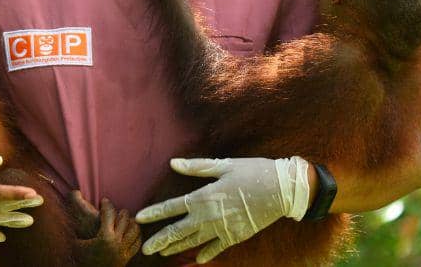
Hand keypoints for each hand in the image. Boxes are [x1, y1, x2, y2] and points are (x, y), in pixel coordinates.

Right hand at [69, 191, 141, 265]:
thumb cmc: (82, 259)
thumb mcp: (76, 243)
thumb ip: (72, 228)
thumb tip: (66, 205)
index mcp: (104, 237)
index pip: (109, 213)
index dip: (106, 204)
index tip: (104, 201)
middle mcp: (117, 243)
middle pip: (125, 219)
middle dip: (120, 212)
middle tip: (116, 210)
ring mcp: (124, 251)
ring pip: (134, 230)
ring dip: (131, 222)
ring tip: (125, 219)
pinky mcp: (127, 258)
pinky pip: (137, 242)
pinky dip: (135, 235)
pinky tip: (130, 231)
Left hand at [135, 156, 309, 263]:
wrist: (281, 189)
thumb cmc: (251, 172)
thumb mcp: (223, 165)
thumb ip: (196, 167)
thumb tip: (173, 163)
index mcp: (203, 196)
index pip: (171, 207)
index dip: (154, 213)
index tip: (139, 218)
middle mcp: (208, 216)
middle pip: (178, 231)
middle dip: (160, 240)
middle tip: (145, 249)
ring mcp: (222, 229)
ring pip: (193, 242)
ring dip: (176, 248)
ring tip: (163, 254)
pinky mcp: (235, 236)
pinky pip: (217, 248)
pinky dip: (206, 254)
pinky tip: (197, 259)